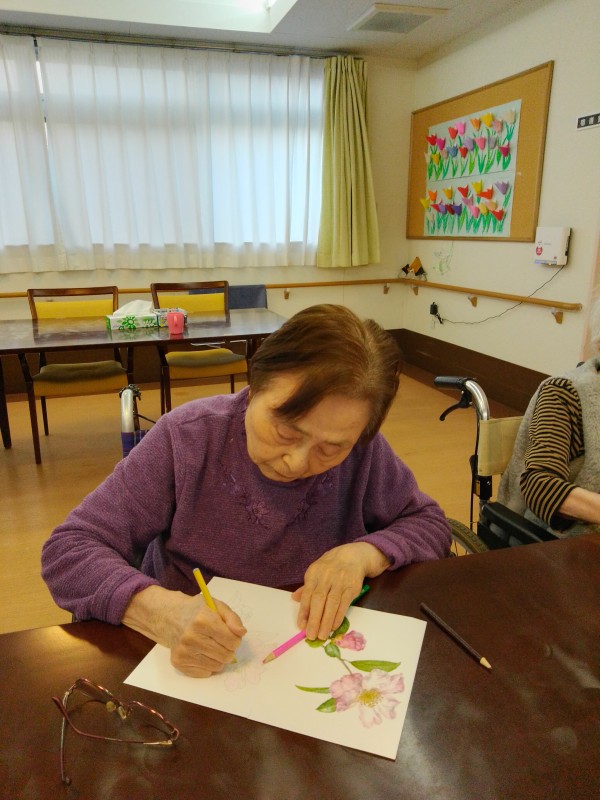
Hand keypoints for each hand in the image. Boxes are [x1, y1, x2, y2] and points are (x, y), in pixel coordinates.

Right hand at [123, 586, 245, 677]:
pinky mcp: (179, 662)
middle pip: (226, 656)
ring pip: (217, 666)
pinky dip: (207, 665)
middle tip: (221, 641)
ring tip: (211, 646)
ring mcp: (184, 651)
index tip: (230, 634)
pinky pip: (205, 673)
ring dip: (218, 658)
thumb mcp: (217, 606)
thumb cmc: (197, 611)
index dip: (235, 639)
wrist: (170, 616)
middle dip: (228, 649)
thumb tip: (241, 633)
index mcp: (203, 620)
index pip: (232, 641)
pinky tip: (201, 653)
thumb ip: (232, 618)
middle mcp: (191, 637)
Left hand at [291, 542, 388, 640]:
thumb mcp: (316, 571)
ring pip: (332, 604)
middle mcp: (327, 576)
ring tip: (322, 635)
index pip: (307, 594)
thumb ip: (307, 586)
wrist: (353, 556)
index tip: (301, 626)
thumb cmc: (331, 566)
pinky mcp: (352, 587)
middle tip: (311, 635)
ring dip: (326, 622)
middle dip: (314, 619)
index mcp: (314, 573)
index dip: (304, 611)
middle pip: (319, 600)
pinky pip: (344, 604)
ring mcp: (340, 582)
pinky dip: (338, 616)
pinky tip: (334, 626)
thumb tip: (294, 599)